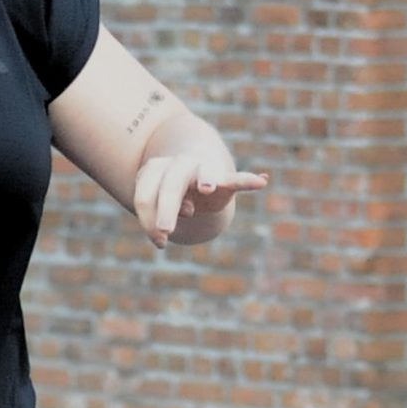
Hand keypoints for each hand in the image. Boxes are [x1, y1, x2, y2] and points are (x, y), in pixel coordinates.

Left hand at [133, 144, 269, 248]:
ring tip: (207, 187)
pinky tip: (261, 181)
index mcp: (155, 170)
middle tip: (164, 232)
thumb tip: (161, 239)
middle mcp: (179, 165)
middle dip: (165, 209)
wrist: (190, 172)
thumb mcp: (155, 207)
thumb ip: (155, 220)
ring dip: (205, 179)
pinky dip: (248, 180)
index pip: (145, 196)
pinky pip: (236, 179)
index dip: (148, 220)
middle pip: (169, 187)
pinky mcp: (224, 180)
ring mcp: (202, 170)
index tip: (159, 242)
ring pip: (203, 175)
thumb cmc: (166, 195)